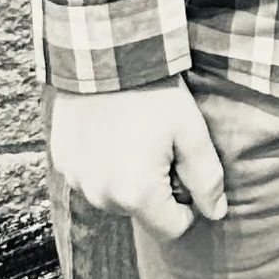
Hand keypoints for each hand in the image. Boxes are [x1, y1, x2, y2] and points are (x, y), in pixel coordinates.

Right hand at [48, 82, 228, 241]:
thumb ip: (206, 178)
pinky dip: (102, 161)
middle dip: (155, 187)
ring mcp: (78, 180)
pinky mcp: (62, 161)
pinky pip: (90, 176)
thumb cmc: (153, 91)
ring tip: (133, 132)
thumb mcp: (191, 130)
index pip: (174, 228)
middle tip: (158, 142)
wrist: (105, 49)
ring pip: (114, 195)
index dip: (187, 201)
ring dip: (127, 176)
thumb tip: (216, 213)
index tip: (183, 166)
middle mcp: (102, 197)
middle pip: (142, 212)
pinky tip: (109, 128)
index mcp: (137, 195)